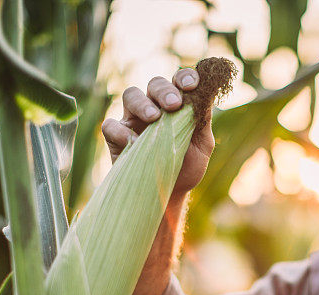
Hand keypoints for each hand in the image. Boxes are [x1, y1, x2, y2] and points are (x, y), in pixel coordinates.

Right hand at [102, 68, 212, 197]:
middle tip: (174, 104)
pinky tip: (136, 143)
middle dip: (164, 90)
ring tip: (154, 118)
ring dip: (142, 103)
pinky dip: (122, 132)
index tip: (192, 85)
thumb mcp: (202, 144)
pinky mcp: (115, 138)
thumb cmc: (187, 166)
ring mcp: (133, 120)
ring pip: (130, 95)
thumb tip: (208, 93)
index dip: (184, 77)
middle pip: (154, 84)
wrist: (171, 193)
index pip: (178, 81)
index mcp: (176, 104)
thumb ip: (203, 120)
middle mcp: (154, 107)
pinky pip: (111, 125)